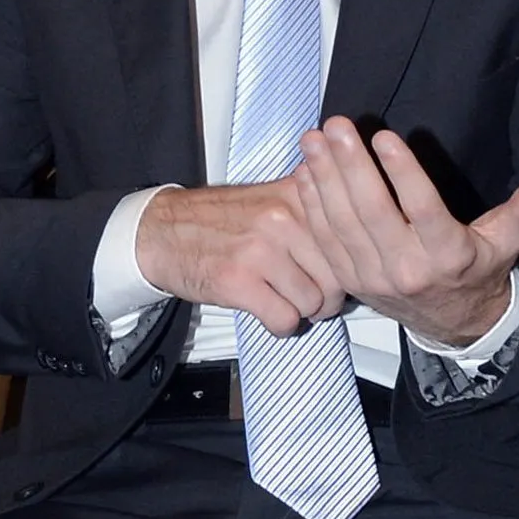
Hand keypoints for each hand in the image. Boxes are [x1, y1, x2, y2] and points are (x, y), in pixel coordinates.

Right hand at [134, 180, 347, 336]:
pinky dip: (280, 325)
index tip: (338, 276)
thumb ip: (314, 210)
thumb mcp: (273, 199)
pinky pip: (285, 319)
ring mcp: (261, 249)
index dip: (346, 267)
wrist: (161, 230)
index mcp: (298, 194)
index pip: (349, 240)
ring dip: (301, 312)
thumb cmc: (221, 221)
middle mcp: (284, 217)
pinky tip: (267, 312)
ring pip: (313, 302)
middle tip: (313, 300)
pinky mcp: (238, 280)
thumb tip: (358, 241)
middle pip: (337, 277)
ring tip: (285, 302)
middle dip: (328, 297)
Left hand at [293, 116, 518, 347]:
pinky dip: (313, 205)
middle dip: (350, 166)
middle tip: (338, 125)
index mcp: (448, 255)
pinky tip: (305, 170)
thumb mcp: (508, 238)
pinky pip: (326, 240)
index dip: (403, 174)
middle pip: (372, 213)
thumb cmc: (480, 266)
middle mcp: (407, 269)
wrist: (451, 322)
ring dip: (324, 179)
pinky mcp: (351, 280)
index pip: (423, 210)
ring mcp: (373, 278)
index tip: (386, 137)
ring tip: (314, 139)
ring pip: (342, 224)